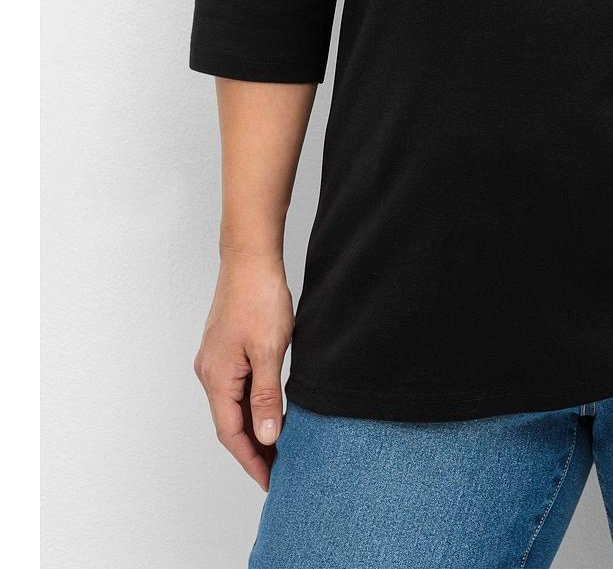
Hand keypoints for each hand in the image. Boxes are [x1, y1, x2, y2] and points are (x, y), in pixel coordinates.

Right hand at [193, 252, 294, 490]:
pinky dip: (252, 404)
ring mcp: (215, 360)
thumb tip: (266, 435)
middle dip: (253, 449)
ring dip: (253, 426)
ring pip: (233, 405)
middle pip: (229, 423)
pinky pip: (236, 387)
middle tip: (279, 469)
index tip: (270, 480)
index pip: (232, 433)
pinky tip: (270, 407)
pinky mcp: (225, 348)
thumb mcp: (270, 350)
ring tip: (278, 445)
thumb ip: (268, 396)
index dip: (251, 460)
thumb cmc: (259, 297)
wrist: (250, 257)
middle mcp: (209, 372)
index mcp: (217, 378)